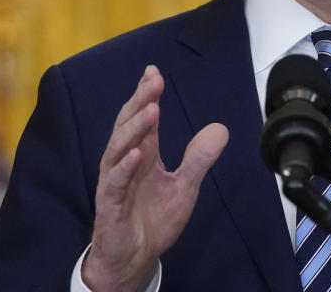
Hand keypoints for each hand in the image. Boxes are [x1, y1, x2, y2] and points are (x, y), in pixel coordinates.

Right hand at [82, 65, 228, 291]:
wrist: (135, 259)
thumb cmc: (153, 220)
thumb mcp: (185, 186)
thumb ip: (199, 158)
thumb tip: (220, 128)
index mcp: (143, 155)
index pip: (143, 118)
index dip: (148, 95)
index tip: (154, 72)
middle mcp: (126, 163)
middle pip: (129, 125)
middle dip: (141, 102)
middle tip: (154, 81)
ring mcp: (115, 182)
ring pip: (119, 148)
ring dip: (135, 128)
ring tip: (151, 110)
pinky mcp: (110, 205)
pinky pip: (115, 183)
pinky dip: (125, 168)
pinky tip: (137, 153)